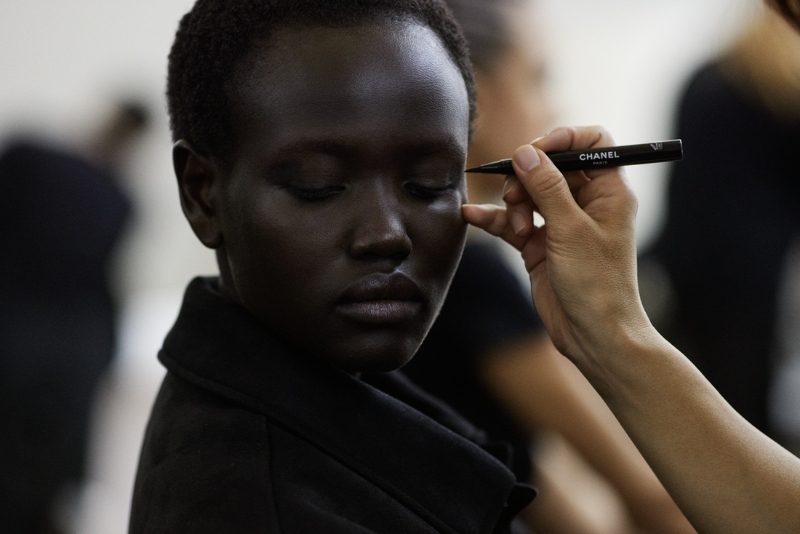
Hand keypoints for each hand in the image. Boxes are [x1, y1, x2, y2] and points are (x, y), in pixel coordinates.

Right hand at [462, 126, 652, 366]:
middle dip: (528, 177)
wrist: (593, 335)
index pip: (591, 144)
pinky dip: (494, 219)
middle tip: (515, 195)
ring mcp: (561, 224)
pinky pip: (512, 222)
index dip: (563, 139)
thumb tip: (525, 151)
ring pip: (529, 193)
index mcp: (609, 192)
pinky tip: (471, 215)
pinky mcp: (540, 245)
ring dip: (514, 204)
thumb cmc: (597, 284)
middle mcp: (586, 204)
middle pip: (550, 167)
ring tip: (519, 231)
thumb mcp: (571, 230)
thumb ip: (547, 188)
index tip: (535, 150)